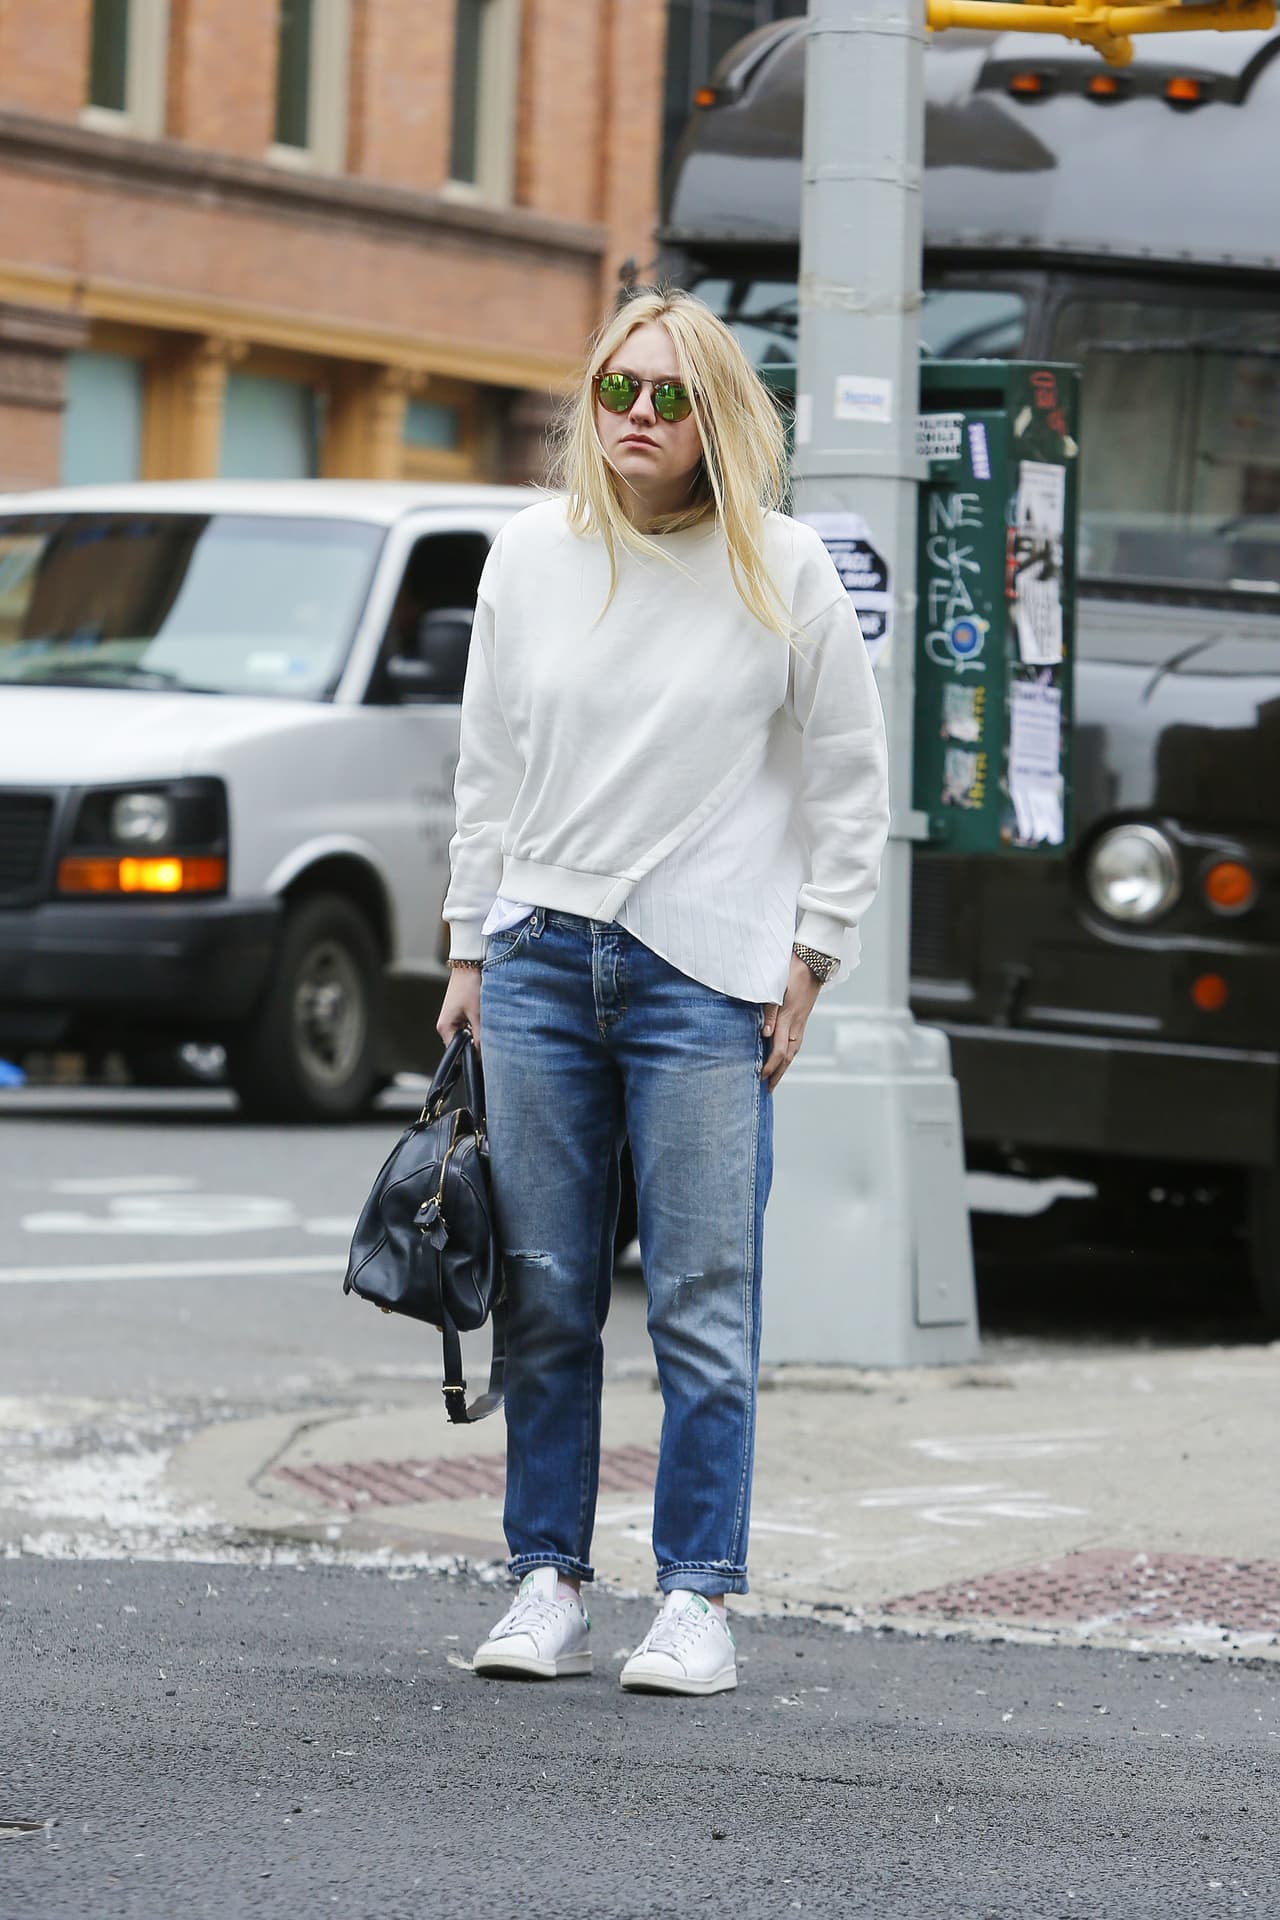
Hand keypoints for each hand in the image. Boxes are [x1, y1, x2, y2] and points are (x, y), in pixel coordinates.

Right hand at [438, 964, 481, 1050]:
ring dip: (478, 1032)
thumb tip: (483, 1053)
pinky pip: (469, 1025)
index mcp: (445, 1027)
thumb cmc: (469, 985)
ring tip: (486, 1021)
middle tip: (489, 1034)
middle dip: (476, 1043)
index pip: (456, 1052)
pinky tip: (485, 1015)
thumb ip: (480, 1036)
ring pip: (468, 1035)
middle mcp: (446, 1024)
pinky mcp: (459, 1012)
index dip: (471, 1054)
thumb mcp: (478, 1014)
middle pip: (462, 1044)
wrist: (470, 963)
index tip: (484, 1051)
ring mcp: (452, 1018)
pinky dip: (478, 1024)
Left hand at [760, 954, 821, 1091]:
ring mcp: (801, 1022)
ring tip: (775, 1078)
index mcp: (788, 1018)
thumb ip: (769, 1012)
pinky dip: (789, 1054)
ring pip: (793, 1051)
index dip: (769, 1066)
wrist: (813, 961)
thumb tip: (765, 1036)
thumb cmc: (790, 971)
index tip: (759, 1076)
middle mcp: (796, 1024)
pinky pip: (796, 1042)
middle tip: (768, 1089)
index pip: (779, 1051)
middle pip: (788, 1056)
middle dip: (777, 1074)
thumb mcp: (775, 989)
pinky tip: (784, 1057)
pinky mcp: (802, 1018)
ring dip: (784, 1066)